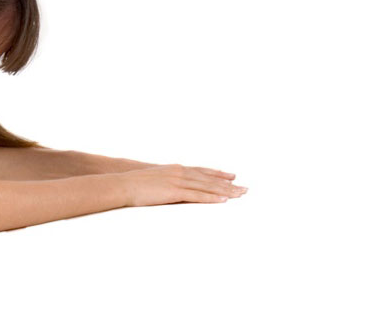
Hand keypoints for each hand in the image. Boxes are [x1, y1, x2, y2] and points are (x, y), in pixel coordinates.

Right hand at [119, 164, 246, 206]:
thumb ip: (168, 181)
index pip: (202, 171)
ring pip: (207, 186)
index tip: (232, 176)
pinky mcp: (175, 192)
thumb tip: (174, 188)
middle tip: (244, 188)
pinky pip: (197, 196)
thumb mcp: (156, 179)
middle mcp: (181, 172)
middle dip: (228, 184)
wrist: (124, 183)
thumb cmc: (136, 184)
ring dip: (225, 191)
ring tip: (240, 195)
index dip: (218, 174)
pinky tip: (223, 201)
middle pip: (209, 178)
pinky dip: (211, 198)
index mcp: (177, 169)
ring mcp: (178, 181)